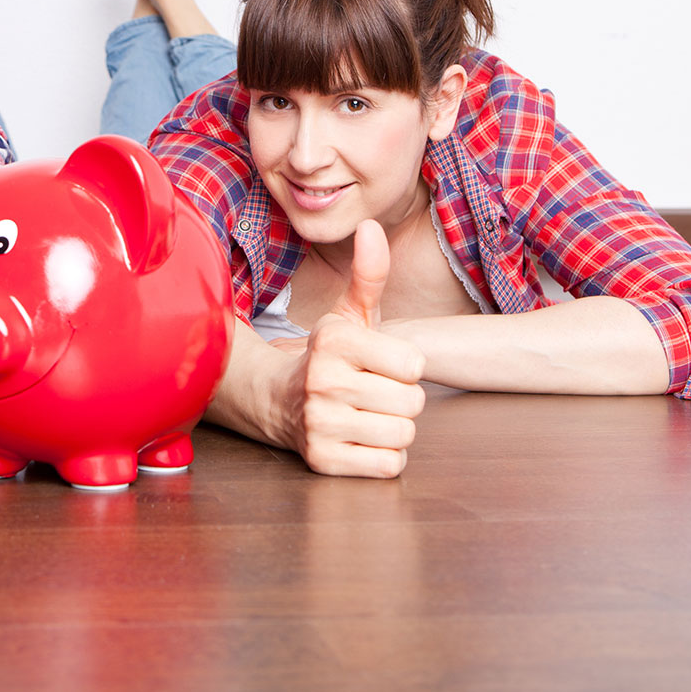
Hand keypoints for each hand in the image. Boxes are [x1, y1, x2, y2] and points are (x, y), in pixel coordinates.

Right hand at [282, 220, 426, 476]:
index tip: (381, 364)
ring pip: (403, 436)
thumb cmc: (328, 357)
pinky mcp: (322, 460)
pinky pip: (387, 466)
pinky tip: (360, 439)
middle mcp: (323, 382)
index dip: (405, 366)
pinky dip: (382, 457)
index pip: (414, 365)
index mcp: (334, 342)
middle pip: (413, 403)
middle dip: (401, 399)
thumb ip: (368, 274)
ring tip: (367, 414)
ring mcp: (320, 424)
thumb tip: (370, 226)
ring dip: (393, 429)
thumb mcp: (348, 315)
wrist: (276, 401)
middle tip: (373, 392)